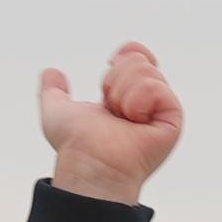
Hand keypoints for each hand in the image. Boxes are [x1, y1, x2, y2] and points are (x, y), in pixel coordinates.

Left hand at [38, 42, 182, 201]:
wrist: (88, 165)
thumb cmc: (75, 147)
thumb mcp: (57, 112)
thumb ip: (52, 91)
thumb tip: (50, 73)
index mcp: (124, 99)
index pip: (136, 58)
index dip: (126, 56)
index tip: (110, 66)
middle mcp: (144, 104)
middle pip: (140, 61)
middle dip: (116, 80)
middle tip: (110, 108)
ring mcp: (160, 112)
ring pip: (148, 71)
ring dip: (123, 92)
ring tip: (120, 117)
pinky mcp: (172, 120)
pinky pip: (157, 88)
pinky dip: (138, 100)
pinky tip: (133, 120)